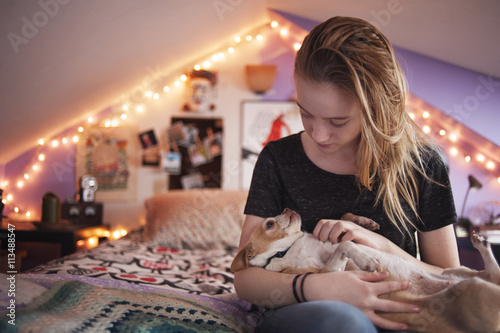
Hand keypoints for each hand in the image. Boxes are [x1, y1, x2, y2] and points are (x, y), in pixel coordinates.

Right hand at [303, 270, 419, 330]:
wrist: (317, 291)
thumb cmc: (334, 280)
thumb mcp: (352, 274)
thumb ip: (369, 275)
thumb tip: (384, 274)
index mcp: (366, 287)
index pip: (388, 286)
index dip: (400, 286)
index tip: (409, 285)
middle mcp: (367, 300)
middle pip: (391, 305)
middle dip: (405, 307)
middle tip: (418, 308)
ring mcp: (362, 312)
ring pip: (384, 320)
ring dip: (397, 323)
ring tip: (408, 325)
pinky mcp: (356, 318)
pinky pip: (372, 325)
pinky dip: (382, 327)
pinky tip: (389, 329)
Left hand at [313, 219, 389, 250]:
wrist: (377, 245)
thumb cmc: (358, 244)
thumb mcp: (343, 241)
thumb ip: (333, 240)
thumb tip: (319, 246)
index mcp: (338, 225)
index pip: (323, 222)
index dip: (317, 230)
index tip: (317, 240)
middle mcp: (345, 224)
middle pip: (328, 223)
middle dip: (324, 234)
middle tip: (326, 243)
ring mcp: (353, 228)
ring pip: (338, 225)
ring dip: (333, 235)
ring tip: (335, 243)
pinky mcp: (361, 234)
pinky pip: (351, 233)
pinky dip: (345, 239)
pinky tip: (345, 244)